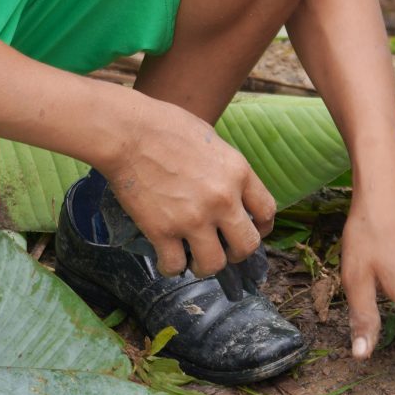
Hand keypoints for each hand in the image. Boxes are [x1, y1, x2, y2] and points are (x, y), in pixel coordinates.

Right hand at [98, 94, 275, 277]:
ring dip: (205, 265)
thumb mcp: (211, 140)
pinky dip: (171, 267)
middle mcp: (222, 199)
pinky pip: (174, 266)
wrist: (128, 133)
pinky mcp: (162, 231)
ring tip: (194, 259)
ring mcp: (193, 218)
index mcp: (238, 172)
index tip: (253, 231)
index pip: (267, 211)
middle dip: (237, 253)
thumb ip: (224, 169)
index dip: (262, 227)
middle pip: (247, 246)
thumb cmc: (166, 126)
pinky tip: (166, 258)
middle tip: (222, 249)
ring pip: (214, 264)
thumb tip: (227, 187)